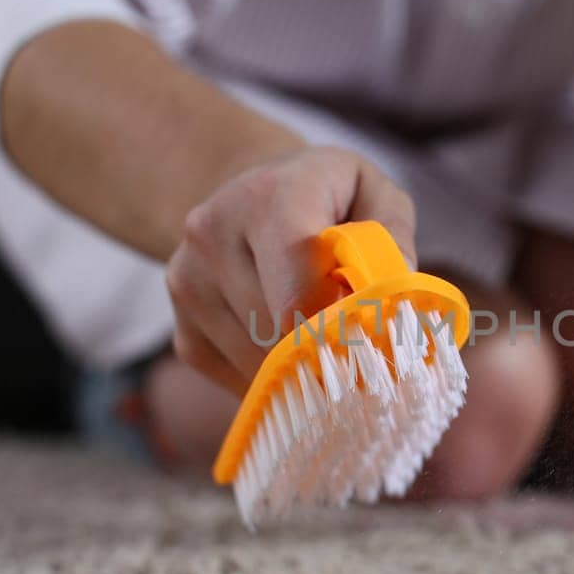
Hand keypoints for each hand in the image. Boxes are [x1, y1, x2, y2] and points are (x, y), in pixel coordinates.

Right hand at [165, 147, 415, 389]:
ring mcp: (187, 282)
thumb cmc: (330, 199)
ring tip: (322, 335)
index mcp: (268, 197)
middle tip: (359, 345)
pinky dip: (271, 376)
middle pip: (278, 333)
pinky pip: (234, 378)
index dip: (338, 329)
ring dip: (299, 365)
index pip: (298, 293)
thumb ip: (392, 241)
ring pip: (255, 362)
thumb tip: (392, 297)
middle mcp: (213, 234)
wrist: (254, 195)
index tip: (370, 339)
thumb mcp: (376, 196)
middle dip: (325, 348)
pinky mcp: (181, 326)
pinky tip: (287, 342)